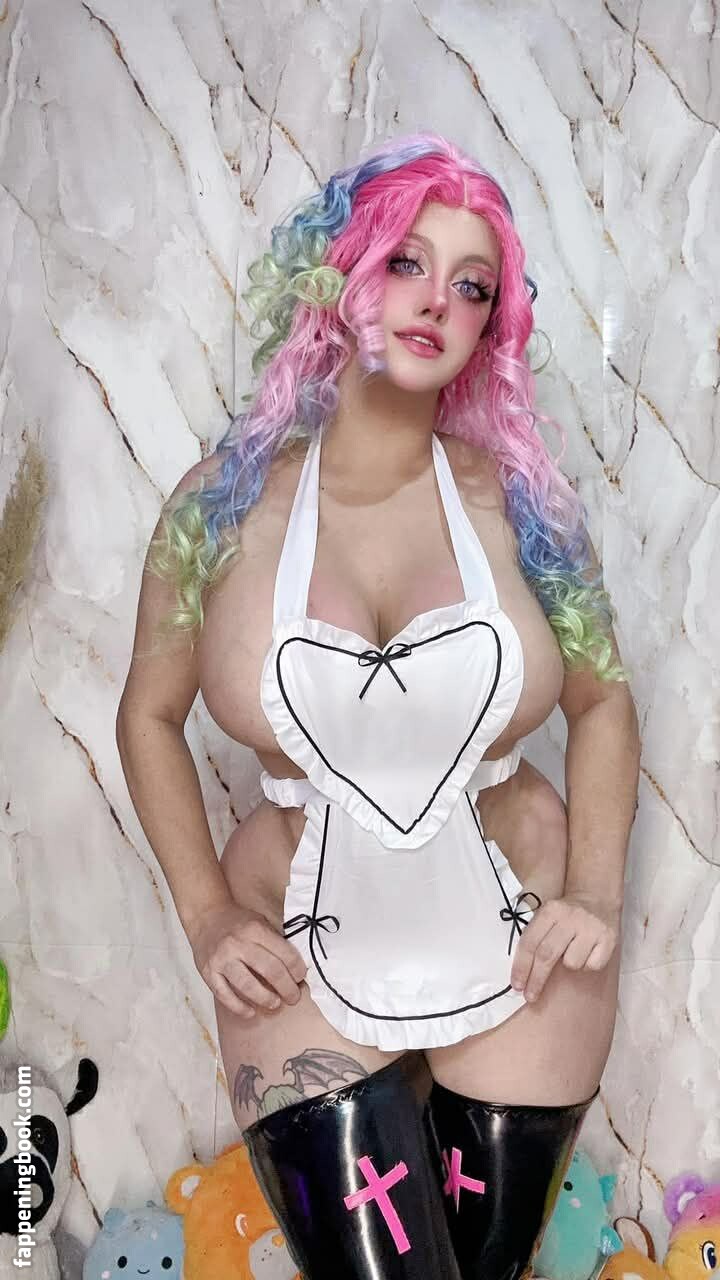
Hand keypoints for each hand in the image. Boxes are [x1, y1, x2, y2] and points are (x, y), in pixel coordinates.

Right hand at [187, 901, 306, 1018]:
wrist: (205, 915)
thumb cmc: (237, 921)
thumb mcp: (259, 921)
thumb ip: (274, 940)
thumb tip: (294, 966)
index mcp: (255, 929)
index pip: (283, 953)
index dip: (296, 969)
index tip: (301, 978)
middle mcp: (238, 944)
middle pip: (270, 970)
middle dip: (286, 988)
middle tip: (293, 997)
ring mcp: (222, 959)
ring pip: (247, 985)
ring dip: (265, 998)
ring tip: (275, 1004)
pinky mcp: (208, 972)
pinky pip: (224, 994)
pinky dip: (238, 1007)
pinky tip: (250, 1012)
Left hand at [510, 891, 619, 1003]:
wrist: (597, 898)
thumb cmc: (566, 914)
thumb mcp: (547, 916)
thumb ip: (535, 937)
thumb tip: (521, 974)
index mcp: (550, 911)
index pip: (530, 942)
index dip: (521, 966)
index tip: (517, 985)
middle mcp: (570, 917)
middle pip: (547, 954)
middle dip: (536, 979)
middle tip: (530, 996)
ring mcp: (590, 927)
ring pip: (571, 963)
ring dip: (568, 964)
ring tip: (573, 950)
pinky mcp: (608, 938)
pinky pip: (592, 965)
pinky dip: (587, 964)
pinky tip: (588, 951)